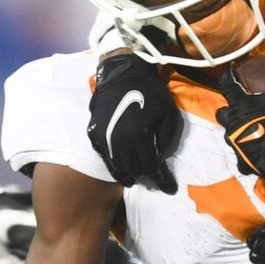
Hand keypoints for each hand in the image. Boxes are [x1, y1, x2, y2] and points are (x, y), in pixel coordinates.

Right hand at [88, 52, 181, 192]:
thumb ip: (166, 139)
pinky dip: (115, 164)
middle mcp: (119, 143)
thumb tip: (160, 155)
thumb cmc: (149, 92)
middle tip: (152, 175)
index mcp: (139, 138)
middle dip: (145, 174)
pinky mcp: (94, 135)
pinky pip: (105, 158)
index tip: (169, 189)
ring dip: (129, 173)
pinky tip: (122, 165)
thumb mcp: (168, 114)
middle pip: (134, 170)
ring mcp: (104, 140)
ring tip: (136, 175)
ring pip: (117, 168)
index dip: (162, 180)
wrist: (122, 74)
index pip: (152, 168)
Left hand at [216, 55, 264, 178]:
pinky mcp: (241, 160)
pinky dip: (247, 156)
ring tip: (251, 131)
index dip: (228, 75)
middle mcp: (232, 123)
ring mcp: (235, 143)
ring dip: (237, 132)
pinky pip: (241, 158)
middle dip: (229, 111)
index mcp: (241, 104)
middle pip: (221, 113)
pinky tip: (257, 154)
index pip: (227, 84)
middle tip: (240, 110)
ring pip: (229, 136)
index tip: (230, 70)